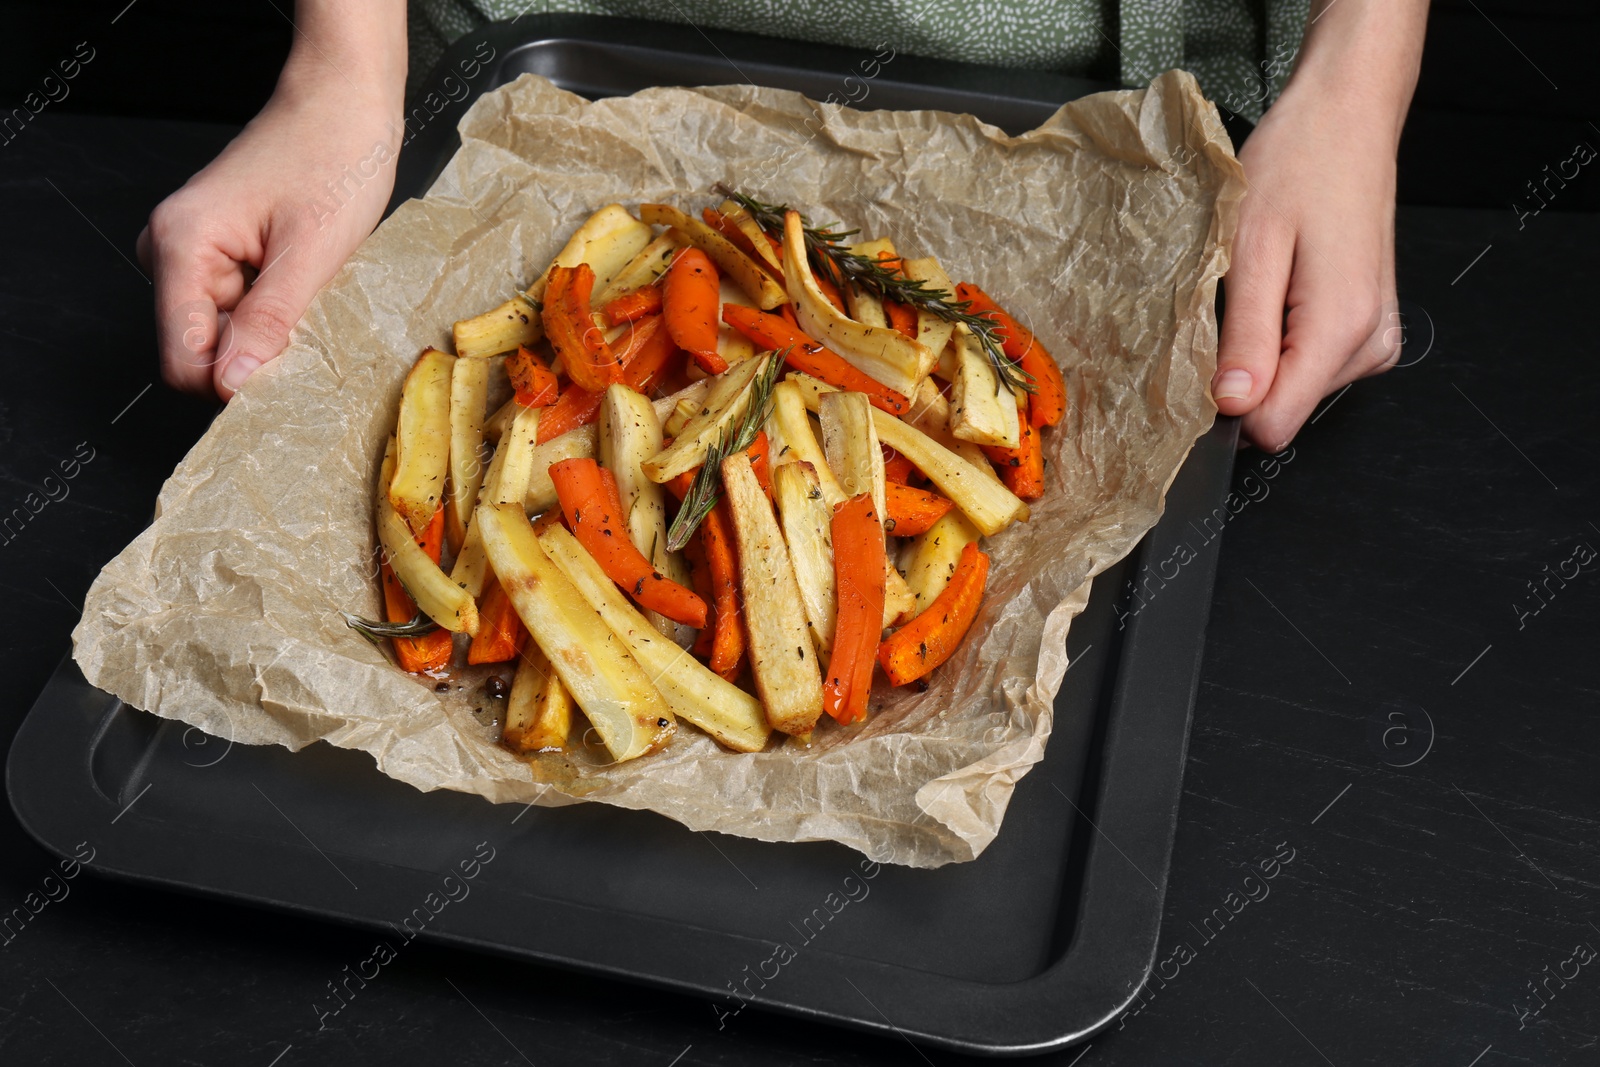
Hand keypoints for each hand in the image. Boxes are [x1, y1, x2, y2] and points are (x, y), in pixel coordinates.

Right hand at [138, 61, 401, 398]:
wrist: (345, 102)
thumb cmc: (334, 156)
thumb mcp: (313, 253)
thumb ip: (269, 322)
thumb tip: (232, 383)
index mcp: (182, 244)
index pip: (184, 358)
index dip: (231, 382)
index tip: (284, 380)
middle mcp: (173, 247)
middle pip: (202, 347)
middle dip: (256, 352)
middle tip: (312, 326)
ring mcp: (194, 248)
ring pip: (225, 330)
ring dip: (270, 330)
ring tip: (313, 292)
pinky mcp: (219, 249)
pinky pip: (239, 306)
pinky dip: (275, 309)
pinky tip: (306, 283)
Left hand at [1211, 0, 1426, 451]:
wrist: (1347, 116)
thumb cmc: (1298, 163)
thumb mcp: (1251, 247)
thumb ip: (1244, 335)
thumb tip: (1231, 405)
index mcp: (1342, 329)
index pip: (1274, 426)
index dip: (1229, 402)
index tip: (1207, 357)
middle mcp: (1370, 344)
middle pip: (1283, 408)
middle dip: (1245, 369)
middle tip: (1237, 298)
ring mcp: (1376, 338)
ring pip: (1295, 388)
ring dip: (1265, 348)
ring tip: (1265, 281)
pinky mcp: (1369, 326)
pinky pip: (1311, 362)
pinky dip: (1284, 336)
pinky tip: (1283, 286)